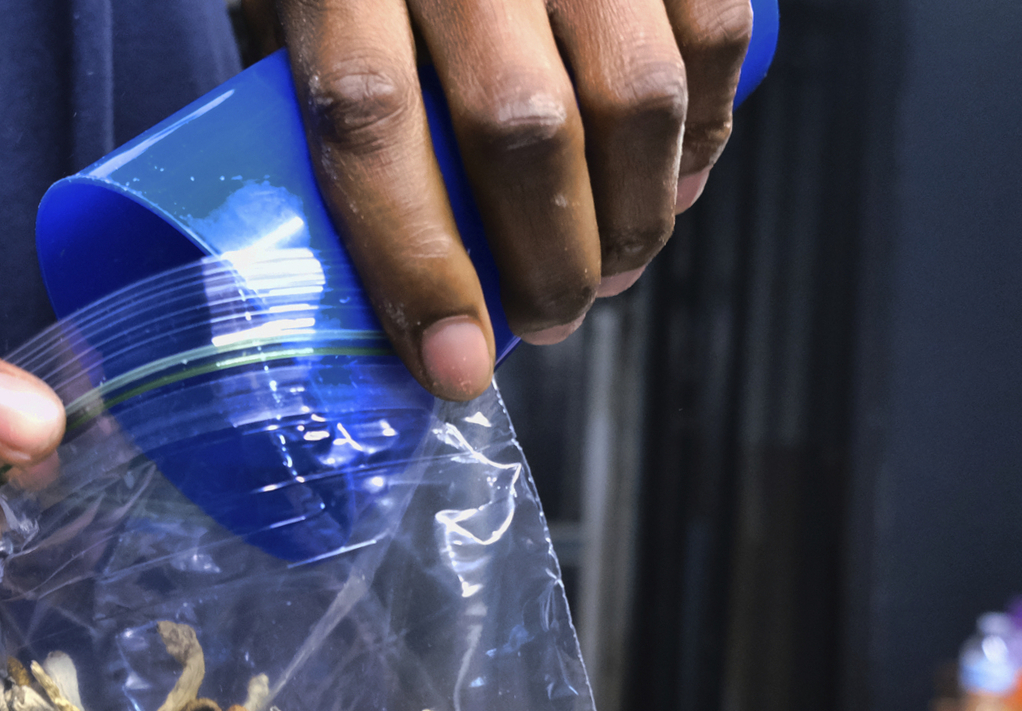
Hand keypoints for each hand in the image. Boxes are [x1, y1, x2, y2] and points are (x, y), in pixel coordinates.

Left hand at [242, 0, 751, 397]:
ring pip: (636, 93)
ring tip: (611, 270)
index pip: (371, 122)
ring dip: (635, 216)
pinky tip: (676, 181)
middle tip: (545, 321)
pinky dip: (706, 130)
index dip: (416, 262)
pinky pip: (712, 29)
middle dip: (546, 263)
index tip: (455, 365)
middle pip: (523, 128)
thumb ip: (309, 89)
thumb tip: (362, 251)